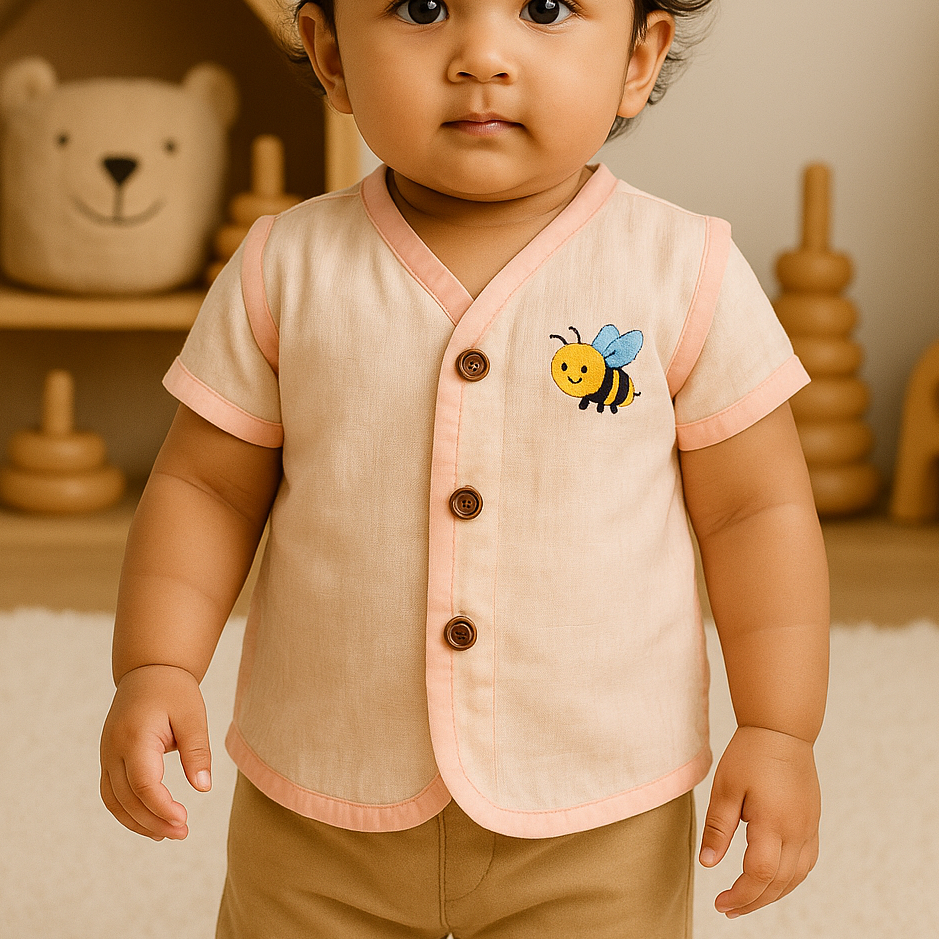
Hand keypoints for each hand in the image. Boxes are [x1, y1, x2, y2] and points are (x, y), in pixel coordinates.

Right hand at [100, 664, 211, 840]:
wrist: (148, 671)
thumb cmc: (173, 691)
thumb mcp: (193, 716)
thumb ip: (197, 751)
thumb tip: (203, 787)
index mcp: (135, 737)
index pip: (144, 784)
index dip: (162, 808)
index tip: (184, 821)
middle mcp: (113, 749)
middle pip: (127, 798)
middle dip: (153, 821)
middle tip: (183, 833)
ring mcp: (106, 755)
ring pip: (114, 801)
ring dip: (138, 822)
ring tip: (167, 834)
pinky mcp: (108, 758)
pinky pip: (111, 793)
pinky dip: (127, 812)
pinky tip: (149, 822)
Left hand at [698, 725, 820, 917]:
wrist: (781, 731)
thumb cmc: (750, 756)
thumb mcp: (725, 788)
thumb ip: (719, 828)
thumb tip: (708, 864)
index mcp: (773, 823)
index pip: (760, 874)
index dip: (741, 895)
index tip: (720, 902)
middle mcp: (797, 831)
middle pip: (779, 883)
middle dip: (753, 902)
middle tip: (728, 909)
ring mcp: (809, 828)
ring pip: (796, 877)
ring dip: (772, 894)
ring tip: (746, 900)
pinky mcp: (812, 823)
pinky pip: (806, 863)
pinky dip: (789, 879)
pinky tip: (772, 880)